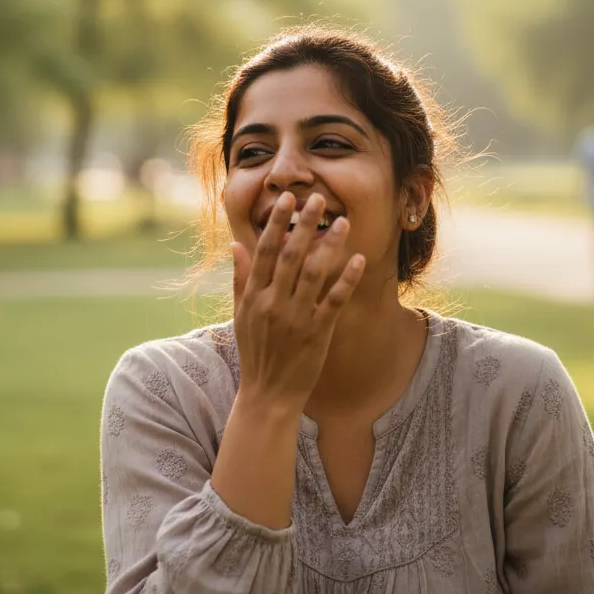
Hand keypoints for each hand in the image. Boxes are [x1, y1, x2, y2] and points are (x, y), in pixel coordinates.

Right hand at [230, 191, 364, 411]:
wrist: (267, 395)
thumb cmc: (255, 353)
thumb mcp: (240, 315)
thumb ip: (240, 279)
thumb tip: (235, 244)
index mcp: (253, 296)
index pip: (264, 251)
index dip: (276, 223)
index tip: (287, 199)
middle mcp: (273, 303)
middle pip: (290, 255)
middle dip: (304, 224)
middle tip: (318, 198)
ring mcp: (296, 318)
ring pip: (313, 273)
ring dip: (329, 245)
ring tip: (342, 221)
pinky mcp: (317, 333)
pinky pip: (334, 301)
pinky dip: (346, 279)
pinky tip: (358, 259)